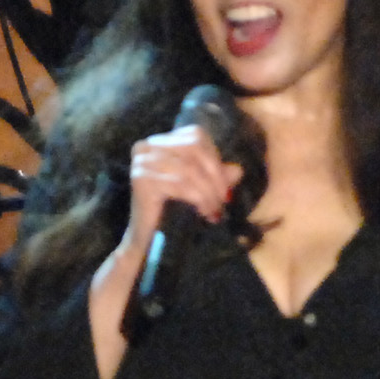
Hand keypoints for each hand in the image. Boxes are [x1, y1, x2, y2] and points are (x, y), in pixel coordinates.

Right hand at [123, 119, 240, 251]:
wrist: (147, 242)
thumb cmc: (171, 214)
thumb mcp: (198, 189)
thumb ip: (215, 176)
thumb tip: (238, 170)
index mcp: (159, 142)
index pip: (196, 136)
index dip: (215, 158)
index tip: (225, 185)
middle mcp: (146, 146)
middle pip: (194, 148)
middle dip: (215, 175)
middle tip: (225, 199)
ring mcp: (141, 162)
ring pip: (189, 168)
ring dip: (209, 191)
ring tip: (215, 210)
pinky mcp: (142, 180)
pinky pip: (181, 184)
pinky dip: (199, 198)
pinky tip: (205, 212)